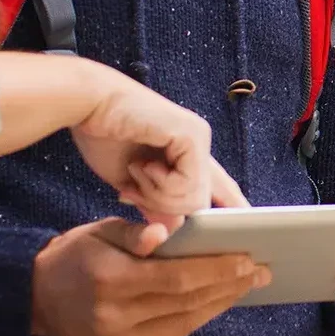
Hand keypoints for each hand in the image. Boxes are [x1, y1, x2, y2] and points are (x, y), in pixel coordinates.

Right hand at [31, 218, 269, 335]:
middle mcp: (115, 318)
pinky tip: (214, 303)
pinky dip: (195, 320)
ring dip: (218, 304)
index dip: (218, 270)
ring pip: (183, 324)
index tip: (248, 259)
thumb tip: (167, 233)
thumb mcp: (100, 231)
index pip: (179, 278)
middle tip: (260, 272)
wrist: (34, 300)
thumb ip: (135, 233)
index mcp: (112, 281)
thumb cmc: (75, 256)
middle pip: (186, 303)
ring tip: (244, 286)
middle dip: (228, 286)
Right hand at [69, 66, 247, 227]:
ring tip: (137, 168)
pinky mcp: (192, 134)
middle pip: (199, 204)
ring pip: (193, 199)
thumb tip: (174, 230)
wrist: (88, 104)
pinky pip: (187, 185)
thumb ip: (155, 202)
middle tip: (135, 186)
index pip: (219, 185)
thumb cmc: (104, 137)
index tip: (246, 220)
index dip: (232, 205)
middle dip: (162, 205)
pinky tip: (142, 163)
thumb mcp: (132, 182)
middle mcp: (199, 143)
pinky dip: (159, 183)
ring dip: (156, 193)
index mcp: (187, 153)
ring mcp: (199, 137)